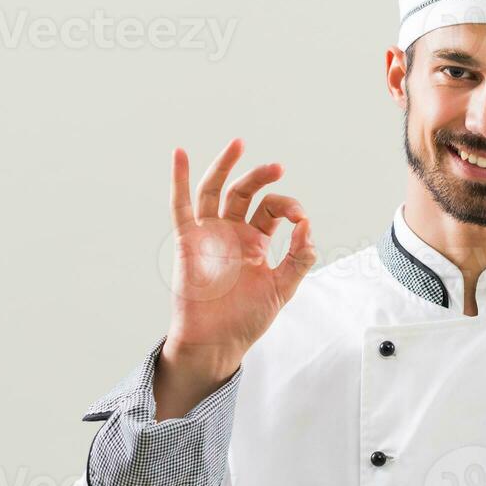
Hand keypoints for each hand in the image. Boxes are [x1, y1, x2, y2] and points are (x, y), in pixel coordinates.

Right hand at [155, 139, 315, 414]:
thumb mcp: (282, 287)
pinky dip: (178, 179)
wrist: (217, 341)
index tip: (301, 221)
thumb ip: (298, 258)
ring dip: (225, 166)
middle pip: (244, 192)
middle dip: (261, 177)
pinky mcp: (187, 241)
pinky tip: (179, 153)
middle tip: (278, 166)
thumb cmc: (246, 318)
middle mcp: (231, 232)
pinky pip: (180, 206)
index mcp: (255, 240)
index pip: (272, 208)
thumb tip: (308, 226)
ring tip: (239, 144)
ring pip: (214, 190)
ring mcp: (208, 234)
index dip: (289, 207)